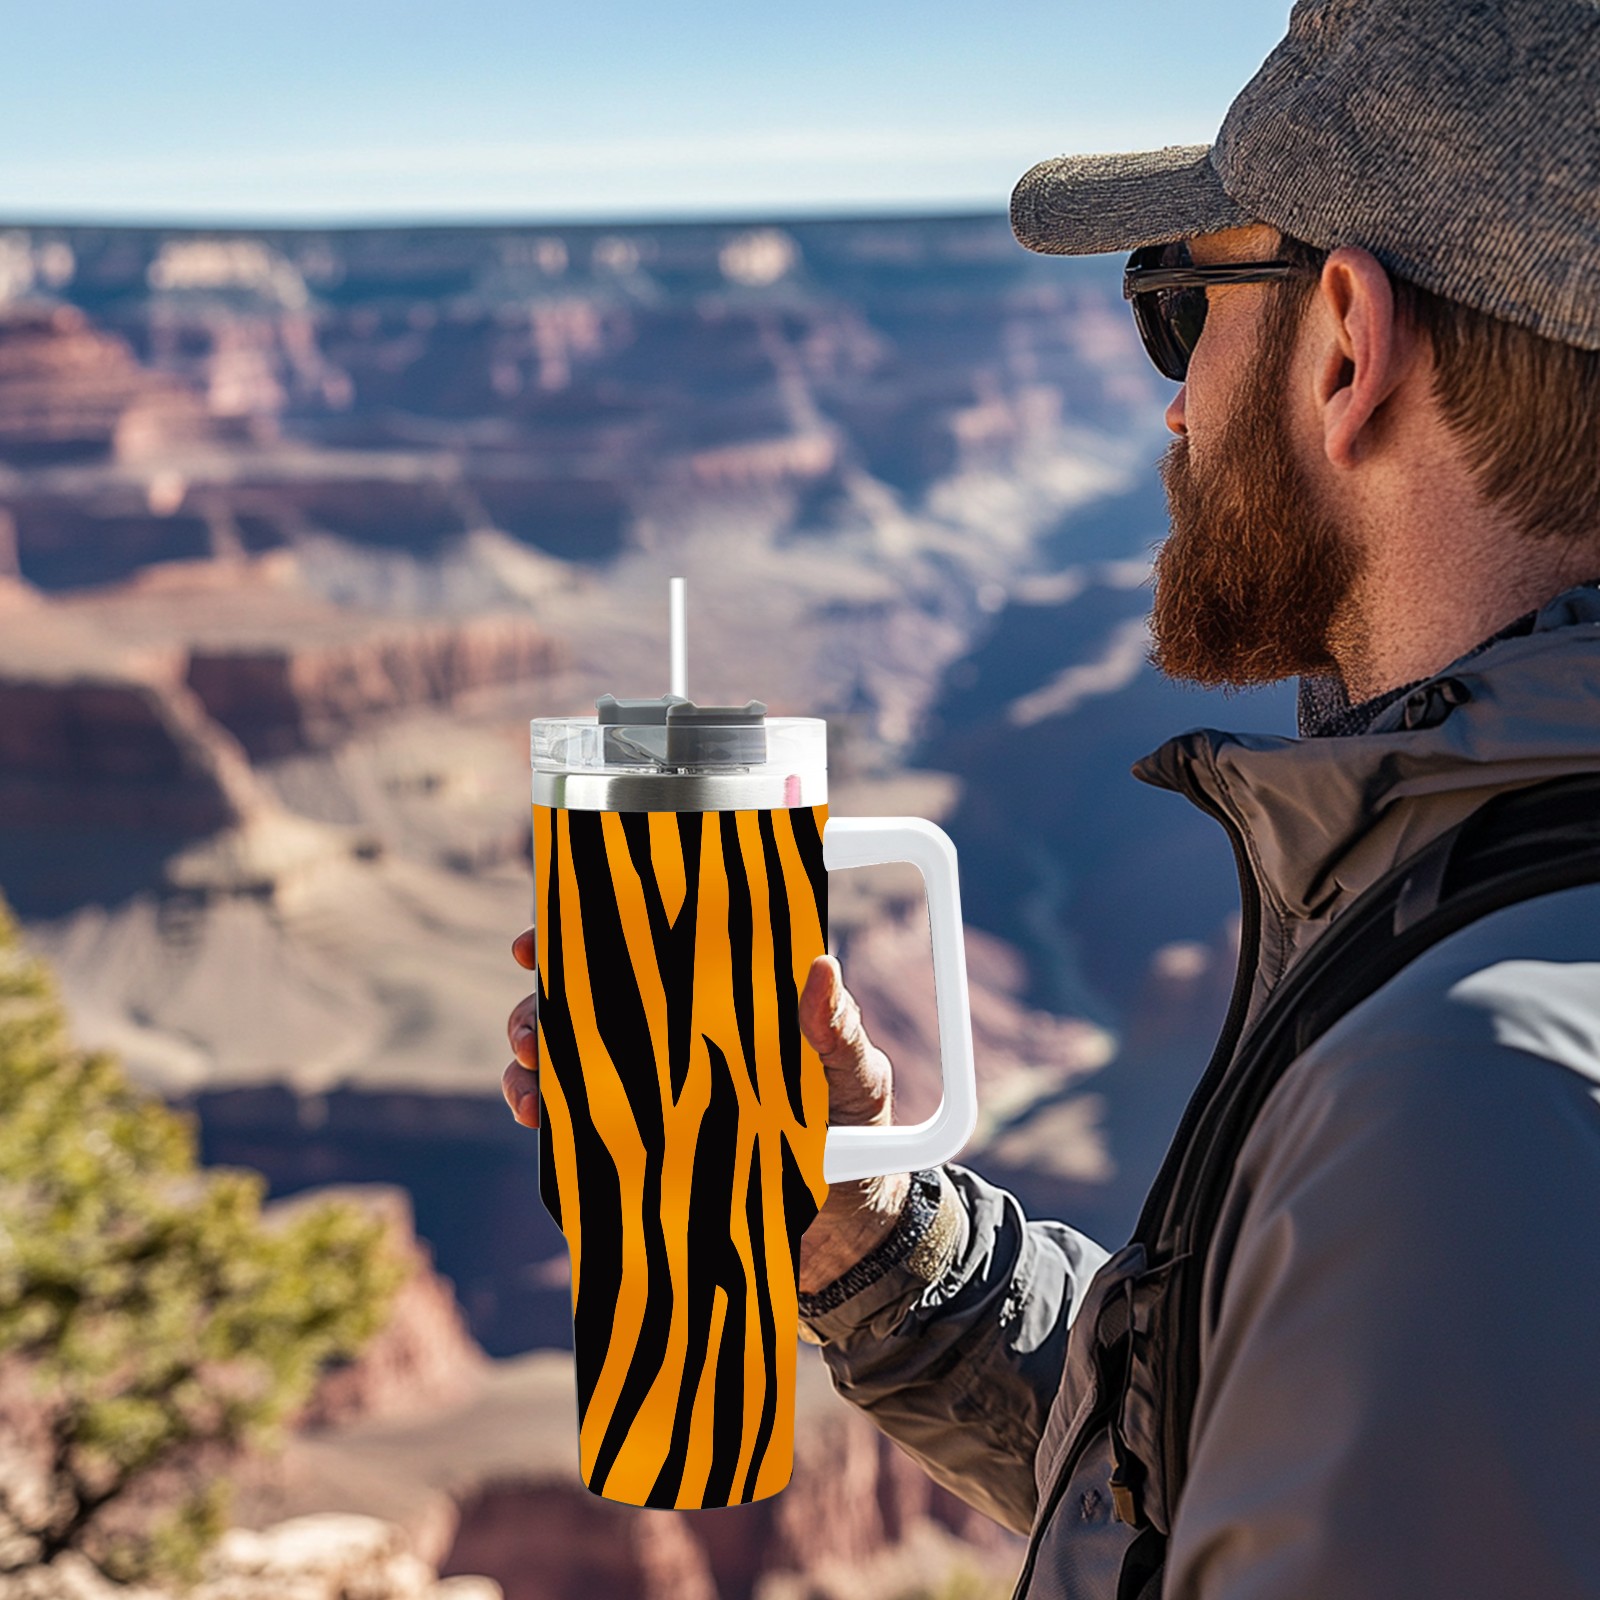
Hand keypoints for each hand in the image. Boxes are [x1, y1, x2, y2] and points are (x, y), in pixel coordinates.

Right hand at [501, 936, 910, 1292]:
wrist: (850, 1224)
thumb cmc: (857, 1127)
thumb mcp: (855, 1074)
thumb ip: (837, 1031)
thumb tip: (820, 966)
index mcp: (718, 1001)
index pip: (648, 954)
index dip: (588, 936)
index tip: (542, 940)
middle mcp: (676, 1038)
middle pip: (588, 1004)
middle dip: (539, 1007)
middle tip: (532, 1031)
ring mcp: (654, 1091)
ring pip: (569, 1061)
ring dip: (533, 1065)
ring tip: (530, 1086)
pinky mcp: (643, 1145)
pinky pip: (579, 1124)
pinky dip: (547, 1118)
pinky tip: (539, 1122)